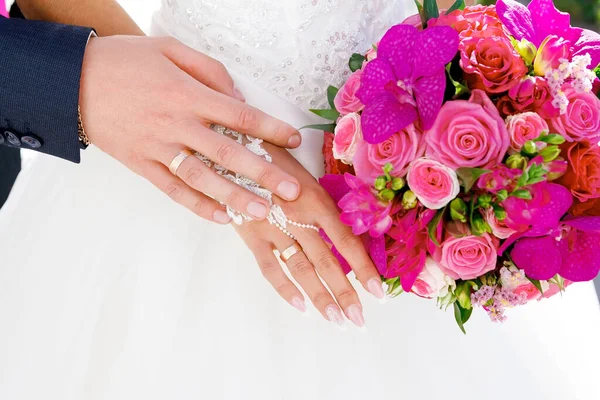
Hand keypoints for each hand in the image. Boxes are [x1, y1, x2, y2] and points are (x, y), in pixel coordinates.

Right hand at [79, 36, 302, 223]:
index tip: (294, 139)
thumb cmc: (124, 62)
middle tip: (292, 191)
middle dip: (264, 173)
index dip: (270, 128)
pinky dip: (198, 205)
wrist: (71, 82)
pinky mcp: (142, 165)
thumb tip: (237, 96)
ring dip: (235, 196)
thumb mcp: (168, 50)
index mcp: (186, 94)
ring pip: (203, 178)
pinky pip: (173, 190)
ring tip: (262, 211)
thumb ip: (208, 71)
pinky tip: (222, 218)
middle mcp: (176, 124)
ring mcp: (158, 148)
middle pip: (228, 152)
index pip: (239, 114)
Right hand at [235, 144, 384, 328]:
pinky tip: (299, 306)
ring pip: (300, 269)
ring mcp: (272, 227)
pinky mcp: (251, 235)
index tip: (378, 291)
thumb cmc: (270, 152)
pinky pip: (268, 266)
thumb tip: (357, 221)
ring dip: (318, 296)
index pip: (346, 240)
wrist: (228, 146)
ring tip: (335, 320)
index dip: (363, 268)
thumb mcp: (304, 169)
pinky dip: (283, 287)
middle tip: (359, 320)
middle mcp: (297, 216)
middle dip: (344, 293)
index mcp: (315, 198)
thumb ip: (325, 197)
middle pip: (326, 262)